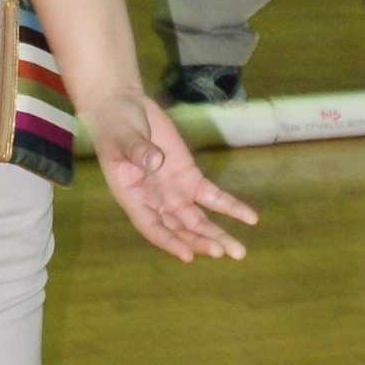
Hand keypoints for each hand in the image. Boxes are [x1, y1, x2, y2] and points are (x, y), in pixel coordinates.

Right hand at [81, 91, 257, 260]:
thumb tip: (155, 161)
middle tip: (222, 252)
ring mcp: (175, 192)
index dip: (170, 243)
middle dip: (201, 242)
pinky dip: (230, 207)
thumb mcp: (121, 138)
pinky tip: (250, 218)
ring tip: (238, 251)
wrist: (125, 108)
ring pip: (198, 220)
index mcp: (134, 199)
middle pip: (180, 230)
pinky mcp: (190, 177)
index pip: (153, 228)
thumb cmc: (115, 127)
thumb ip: (137, 152)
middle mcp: (156, 202)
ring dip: (217, 235)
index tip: (188, 256)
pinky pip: (213, 196)